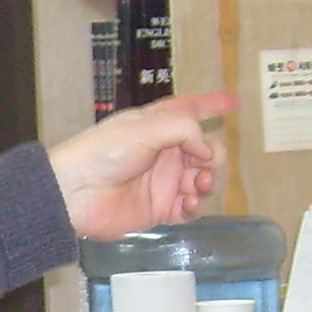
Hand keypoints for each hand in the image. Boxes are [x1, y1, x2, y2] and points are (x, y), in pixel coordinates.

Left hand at [48, 94, 228, 238]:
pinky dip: (195, 206)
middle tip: (203, 161)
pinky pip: (189, 208)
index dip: (211, 104)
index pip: (189, 110)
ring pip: (200, 179)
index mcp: (156, 125)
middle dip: (213, 154)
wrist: (76, 193)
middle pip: (203, 149)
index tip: (234, 101)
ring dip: (206, 180)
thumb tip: (207, 150)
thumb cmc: (104, 152)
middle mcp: (162, 152)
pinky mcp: (159, 210)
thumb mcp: (145, 127)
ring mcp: (162, 182)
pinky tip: (190, 203)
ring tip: (198, 184)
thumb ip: (184, 130)